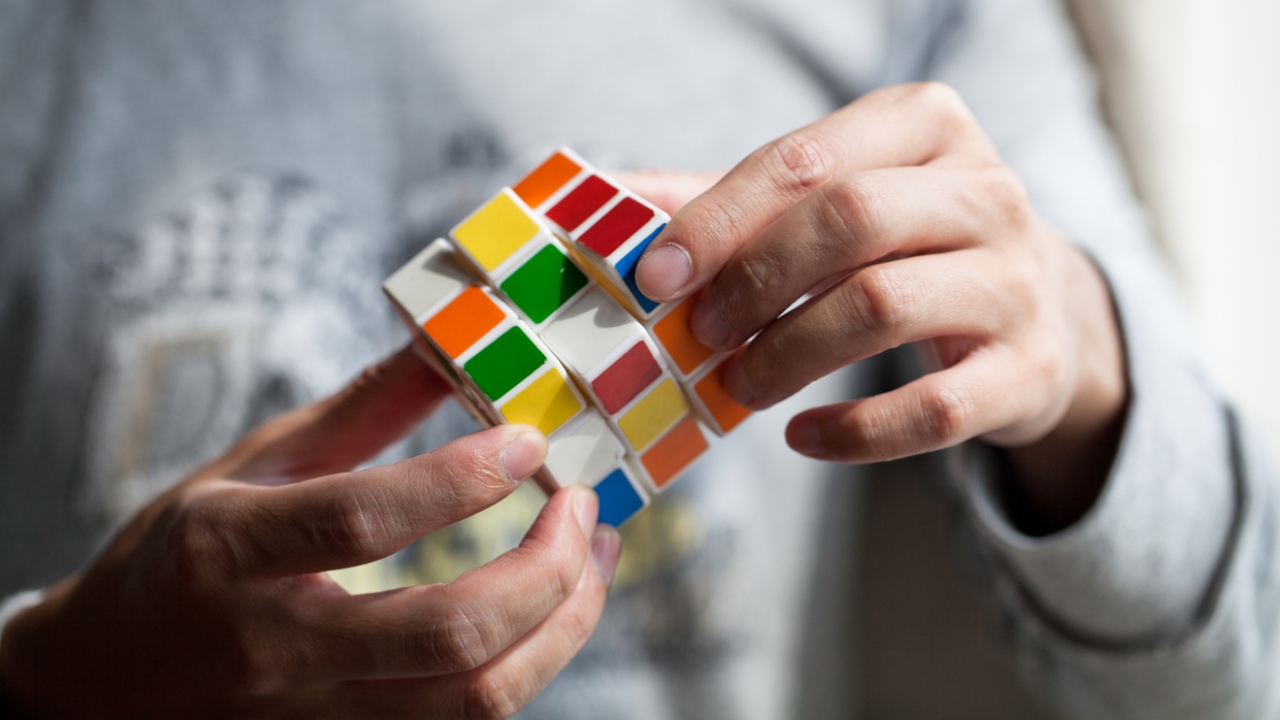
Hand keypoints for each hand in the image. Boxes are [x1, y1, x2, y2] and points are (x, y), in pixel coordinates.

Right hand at [0, 346, 620, 718]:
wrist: (106, 684)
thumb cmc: (182, 559)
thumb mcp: (247, 465)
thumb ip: (358, 410)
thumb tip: (446, 342)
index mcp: (231, 552)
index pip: (360, 522)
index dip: (459, 482)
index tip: (530, 443)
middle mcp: (274, 647)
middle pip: (444, 633)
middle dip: (545, 569)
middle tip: (582, 505)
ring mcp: (315, 714)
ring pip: (474, 698)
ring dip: (563, 626)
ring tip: (594, 555)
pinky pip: (466, 719)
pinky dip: (531, 662)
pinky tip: (553, 608)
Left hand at [629, 82, 1128, 531]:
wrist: (1036, 309)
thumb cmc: (904, 245)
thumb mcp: (835, 200)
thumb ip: (731, 200)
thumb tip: (607, 200)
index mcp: (925, 126)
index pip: (806, 161)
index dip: (720, 219)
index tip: (656, 276)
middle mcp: (986, 190)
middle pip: (852, 220)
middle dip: (756, 281)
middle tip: (700, 333)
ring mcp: (1018, 280)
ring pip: (886, 308)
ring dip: (789, 354)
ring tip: (738, 387)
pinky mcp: (1032, 369)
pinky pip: (935, 410)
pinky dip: (855, 432)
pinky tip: (802, 436)